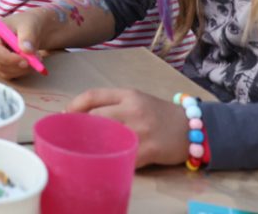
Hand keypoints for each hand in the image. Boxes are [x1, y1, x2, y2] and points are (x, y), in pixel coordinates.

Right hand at [0, 9, 50, 79]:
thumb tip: (26, 50)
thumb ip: (28, 36)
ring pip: (4, 72)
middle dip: (18, 65)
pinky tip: (28, 62)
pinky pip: (8, 75)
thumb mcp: (30, 25)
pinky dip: (21, 71)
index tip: (26, 61)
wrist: (30, 29)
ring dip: (22, 69)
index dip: (8, 58)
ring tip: (35, 58)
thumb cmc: (27, 24)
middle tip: (35, 60)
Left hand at [66, 88, 190, 166]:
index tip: (64, 115)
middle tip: (70, 136)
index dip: (74, 105)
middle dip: (79, 127)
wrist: (193, 128)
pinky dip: (113, 160)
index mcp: (128, 94)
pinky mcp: (149, 150)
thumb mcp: (137, 100)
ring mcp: (141, 130)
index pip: (93, 95)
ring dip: (92, 145)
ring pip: (107, 137)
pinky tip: (107, 163)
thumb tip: (83, 115)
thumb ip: (113, 103)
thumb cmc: (159, 114)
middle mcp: (132, 109)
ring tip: (84, 149)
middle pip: (96, 116)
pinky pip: (124, 157)